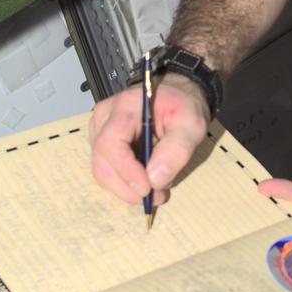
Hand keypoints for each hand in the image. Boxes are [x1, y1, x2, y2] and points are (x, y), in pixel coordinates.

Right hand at [90, 75, 209, 203]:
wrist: (176, 94)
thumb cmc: (183, 106)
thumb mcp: (191, 124)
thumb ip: (177, 150)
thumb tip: (155, 180)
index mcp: (125, 107)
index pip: (110, 144)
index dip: (126, 172)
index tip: (147, 189)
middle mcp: (104, 117)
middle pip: (102, 163)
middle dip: (127, 188)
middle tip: (156, 197)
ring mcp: (99, 130)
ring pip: (102, 170)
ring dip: (126, 187)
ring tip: (155, 189)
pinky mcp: (101, 141)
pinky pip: (107, 168)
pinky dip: (124, 181)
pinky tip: (145, 178)